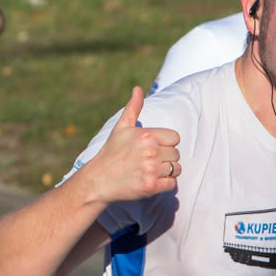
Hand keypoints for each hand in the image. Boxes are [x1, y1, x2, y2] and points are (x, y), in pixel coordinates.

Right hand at [81, 87, 181, 203]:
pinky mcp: (151, 186)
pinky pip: (172, 184)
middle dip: (166, 158)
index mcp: (146, 135)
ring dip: (167, 172)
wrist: (98, 180)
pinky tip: (151, 181)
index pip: (175, 138)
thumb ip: (133, 108)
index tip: (153, 148)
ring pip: (176, 169)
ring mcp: (151, 169)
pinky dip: (165, 185)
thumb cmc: (111, 153)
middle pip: (177, 154)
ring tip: (151, 171)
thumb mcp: (121, 128)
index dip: (166, 144)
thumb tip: (138, 89)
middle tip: (149, 162)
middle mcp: (150, 151)